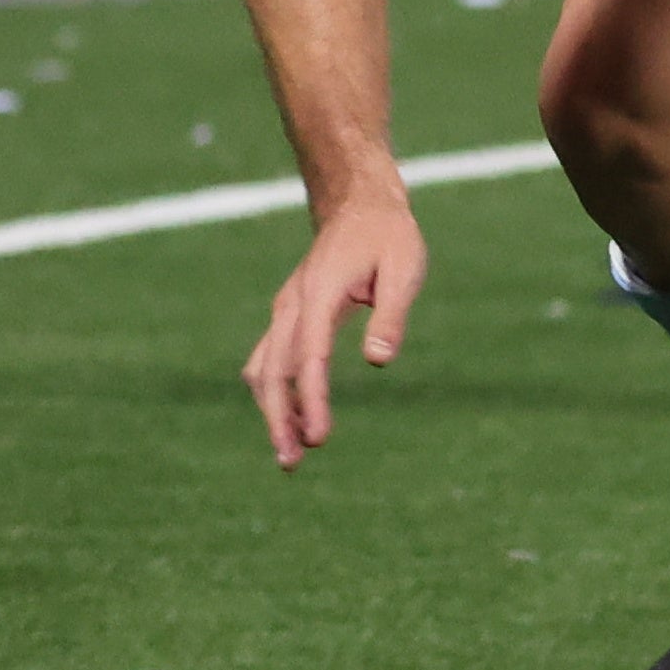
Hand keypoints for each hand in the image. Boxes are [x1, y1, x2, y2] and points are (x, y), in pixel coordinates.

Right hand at [243, 195, 428, 466]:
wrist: (359, 206)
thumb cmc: (389, 237)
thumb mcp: (404, 268)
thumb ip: (392, 315)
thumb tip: (378, 362)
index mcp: (319, 293)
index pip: (310, 358)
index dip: (312, 400)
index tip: (319, 438)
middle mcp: (292, 304)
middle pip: (273, 371)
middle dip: (279, 419)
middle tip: (292, 463)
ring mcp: (286, 310)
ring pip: (265, 369)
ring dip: (273, 411)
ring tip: (290, 455)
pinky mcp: (289, 317)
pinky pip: (272, 361)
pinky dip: (276, 393)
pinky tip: (293, 420)